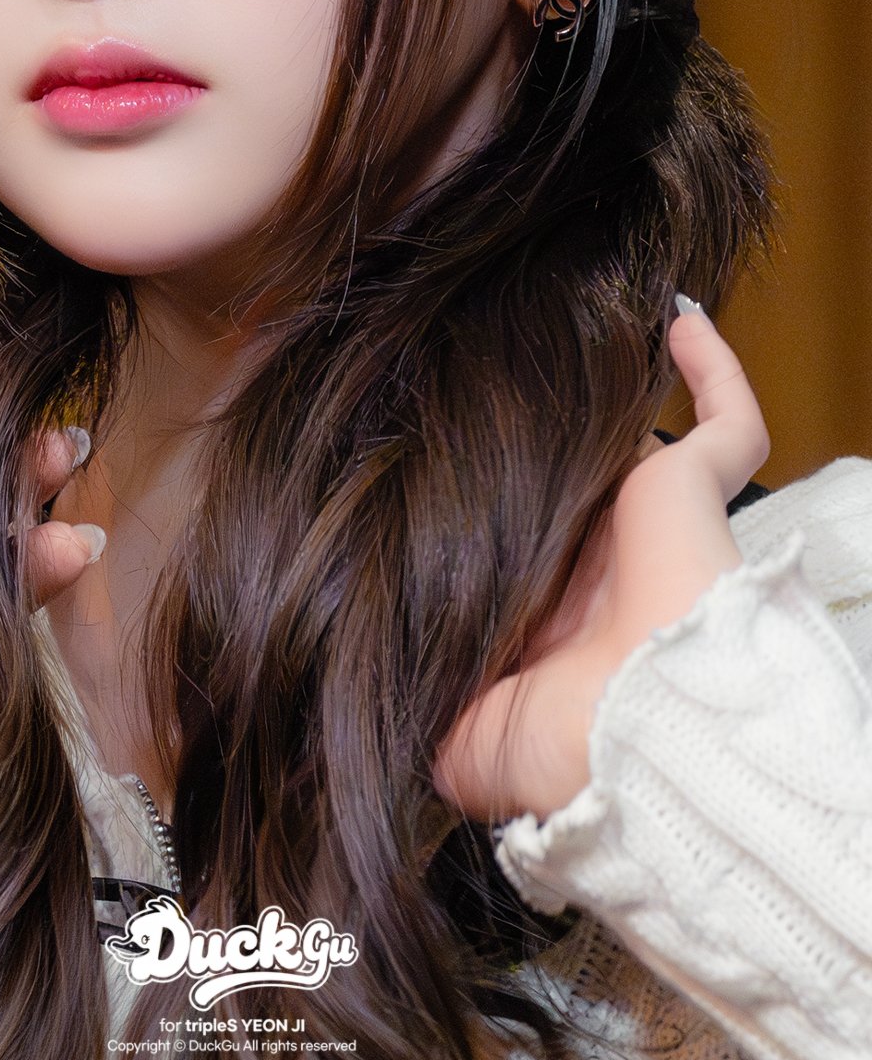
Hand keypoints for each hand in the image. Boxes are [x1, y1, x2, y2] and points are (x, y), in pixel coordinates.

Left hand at [432, 301, 769, 825]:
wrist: (630, 736)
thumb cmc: (548, 741)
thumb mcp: (447, 734)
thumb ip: (402, 692)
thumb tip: (331, 682)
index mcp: (540, 610)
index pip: (512, 529)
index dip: (476, 491)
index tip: (421, 434)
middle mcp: (593, 557)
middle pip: (570, 470)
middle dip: (536, 422)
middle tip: (484, 356)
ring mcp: (647, 520)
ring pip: (638, 431)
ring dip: (611, 380)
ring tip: (567, 318)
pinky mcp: (693, 491)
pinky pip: (728, 420)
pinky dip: (711, 366)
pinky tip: (676, 317)